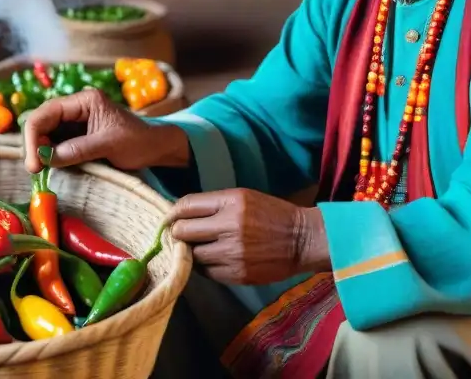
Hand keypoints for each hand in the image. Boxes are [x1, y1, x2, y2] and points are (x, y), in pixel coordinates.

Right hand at [22, 88, 189, 173]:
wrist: (156, 148)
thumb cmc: (138, 142)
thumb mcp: (109, 144)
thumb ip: (79, 149)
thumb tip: (47, 158)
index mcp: (85, 100)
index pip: (47, 113)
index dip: (33, 136)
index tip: (34, 163)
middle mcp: (77, 107)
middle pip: (41, 122)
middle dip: (34, 144)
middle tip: (35, 170)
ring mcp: (76, 121)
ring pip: (46, 134)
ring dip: (40, 151)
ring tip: (40, 171)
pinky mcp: (77, 136)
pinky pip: (56, 143)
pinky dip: (50, 155)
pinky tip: (49, 167)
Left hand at [165, 188, 330, 285]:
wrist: (301, 240)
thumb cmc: (272, 214)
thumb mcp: (245, 198)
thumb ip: (214, 205)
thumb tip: (181, 214)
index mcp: (232, 202)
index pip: (187, 206)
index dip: (172, 213)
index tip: (169, 218)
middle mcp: (229, 226)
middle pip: (183, 231)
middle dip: (177, 233)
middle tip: (180, 235)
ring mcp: (232, 253)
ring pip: (192, 255)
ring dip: (191, 252)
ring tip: (199, 248)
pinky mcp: (236, 274)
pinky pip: (206, 272)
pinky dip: (205, 266)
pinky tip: (213, 260)